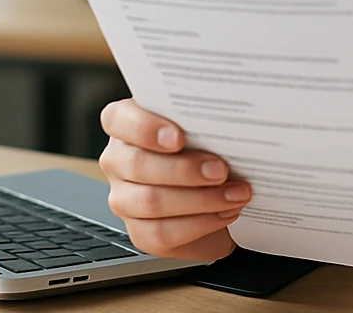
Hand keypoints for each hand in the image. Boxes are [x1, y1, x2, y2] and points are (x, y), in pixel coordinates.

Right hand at [97, 98, 249, 260]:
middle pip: (138, 165)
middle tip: (221, 170)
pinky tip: (226, 212)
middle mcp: (119, 161)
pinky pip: (162, 233)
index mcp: (126, 124)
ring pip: (151, 202)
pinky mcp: (140, 232)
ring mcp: (125, 199)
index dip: (145, 128)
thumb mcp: (204, 126)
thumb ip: (202, 119)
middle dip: (185, 169)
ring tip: (235, 194)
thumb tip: (224, 121)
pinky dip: (201, 223)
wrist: (219, 190)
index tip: (178, 137)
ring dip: (201, 199)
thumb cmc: (208, 147)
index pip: (118, 119)